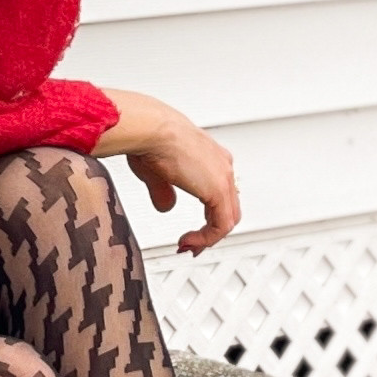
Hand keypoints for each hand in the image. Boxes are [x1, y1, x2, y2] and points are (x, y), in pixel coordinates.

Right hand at [94, 92, 240, 255]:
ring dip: (208, 238)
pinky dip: (206, 238)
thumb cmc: (148, 138)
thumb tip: (166, 206)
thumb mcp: (156, 172)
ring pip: (227, 219)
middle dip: (210, 232)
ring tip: (188, 246)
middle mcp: (222, 165)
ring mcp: (223, 176)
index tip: (192, 232)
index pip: (220, 195)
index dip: (208, 218)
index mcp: (211, 157)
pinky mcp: (218, 190)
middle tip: (193, 245)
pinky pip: (221, 225)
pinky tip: (189, 242)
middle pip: (228, 209)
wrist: (149, 129)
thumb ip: (164, 191)